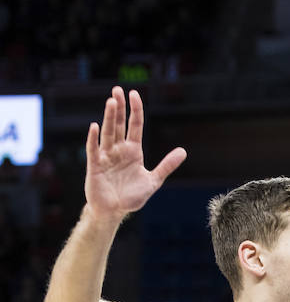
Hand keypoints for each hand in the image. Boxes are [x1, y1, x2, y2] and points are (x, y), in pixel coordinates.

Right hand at [85, 87, 185, 222]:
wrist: (114, 211)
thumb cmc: (131, 196)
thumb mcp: (153, 181)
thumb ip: (167, 166)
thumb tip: (183, 151)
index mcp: (133, 151)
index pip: (135, 126)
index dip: (135, 110)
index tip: (134, 94)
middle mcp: (119, 150)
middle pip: (119, 124)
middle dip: (119, 108)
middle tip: (118, 90)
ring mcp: (106, 156)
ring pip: (108, 133)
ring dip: (109, 118)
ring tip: (111, 102)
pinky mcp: (95, 165)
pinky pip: (94, 149)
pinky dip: (94, 139)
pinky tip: (94, 127)